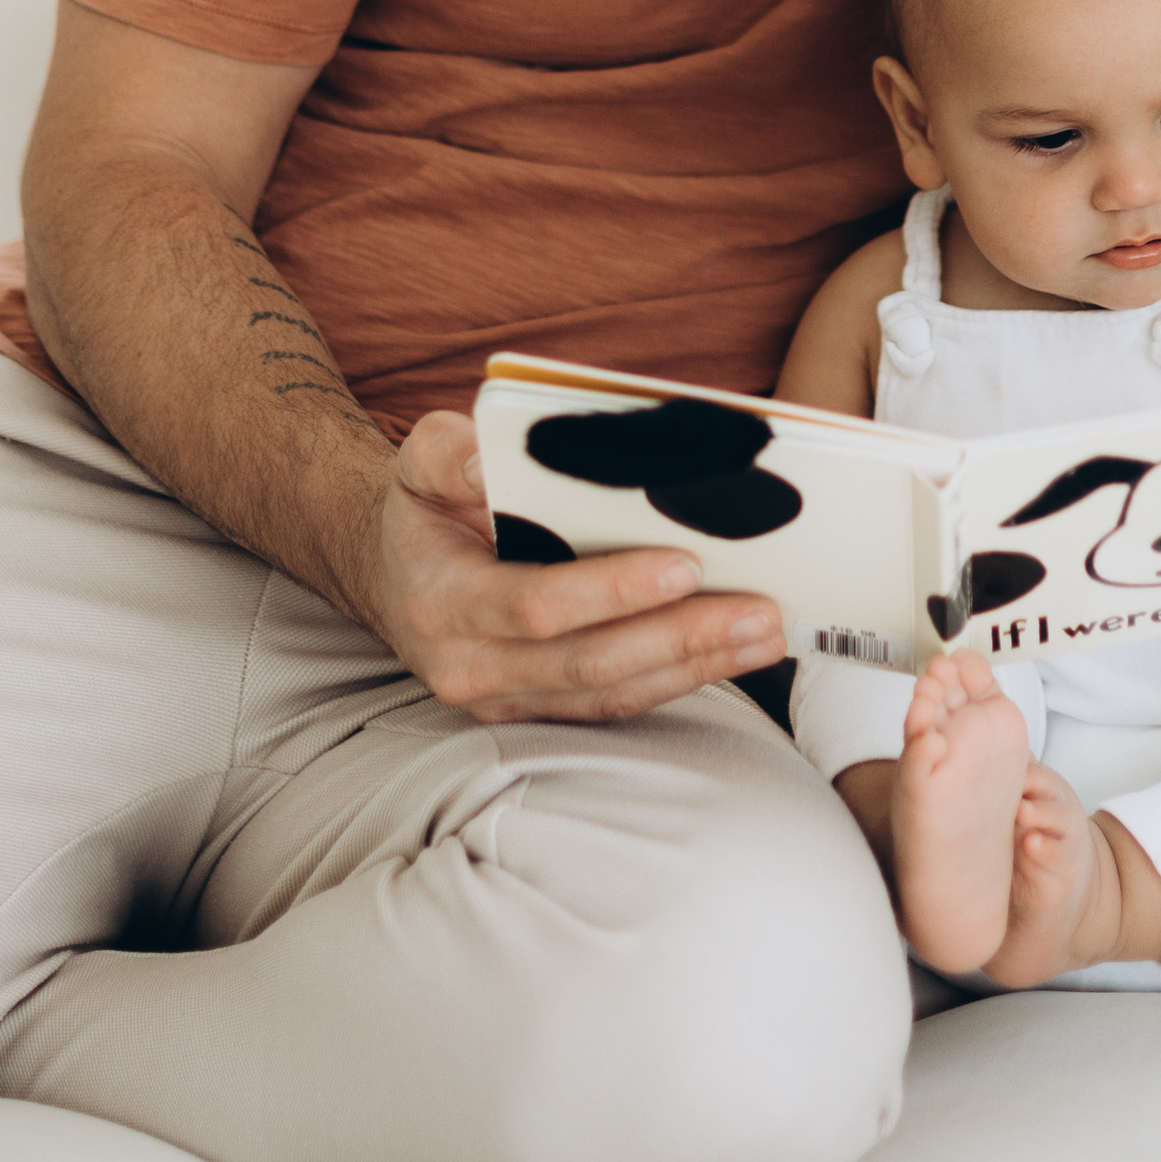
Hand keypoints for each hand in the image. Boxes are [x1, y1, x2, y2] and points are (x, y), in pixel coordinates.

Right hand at [374, 412, 785, 724]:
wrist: (394, 574)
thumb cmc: (423, 509)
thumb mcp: (418, 463)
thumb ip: (448, 451)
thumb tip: (488, 456)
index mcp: (442, 603)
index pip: (536, 605)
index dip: (612, 590)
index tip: (684, 564)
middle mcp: (470, 668)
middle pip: (589, 663)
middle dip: (680, 638)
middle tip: (757, 609)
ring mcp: (505, 700)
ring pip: (611, 693)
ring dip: (695, 666)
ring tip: (765, 634)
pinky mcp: (538, 710)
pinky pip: (614, 705)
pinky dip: (678, 680)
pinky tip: (732, 654)